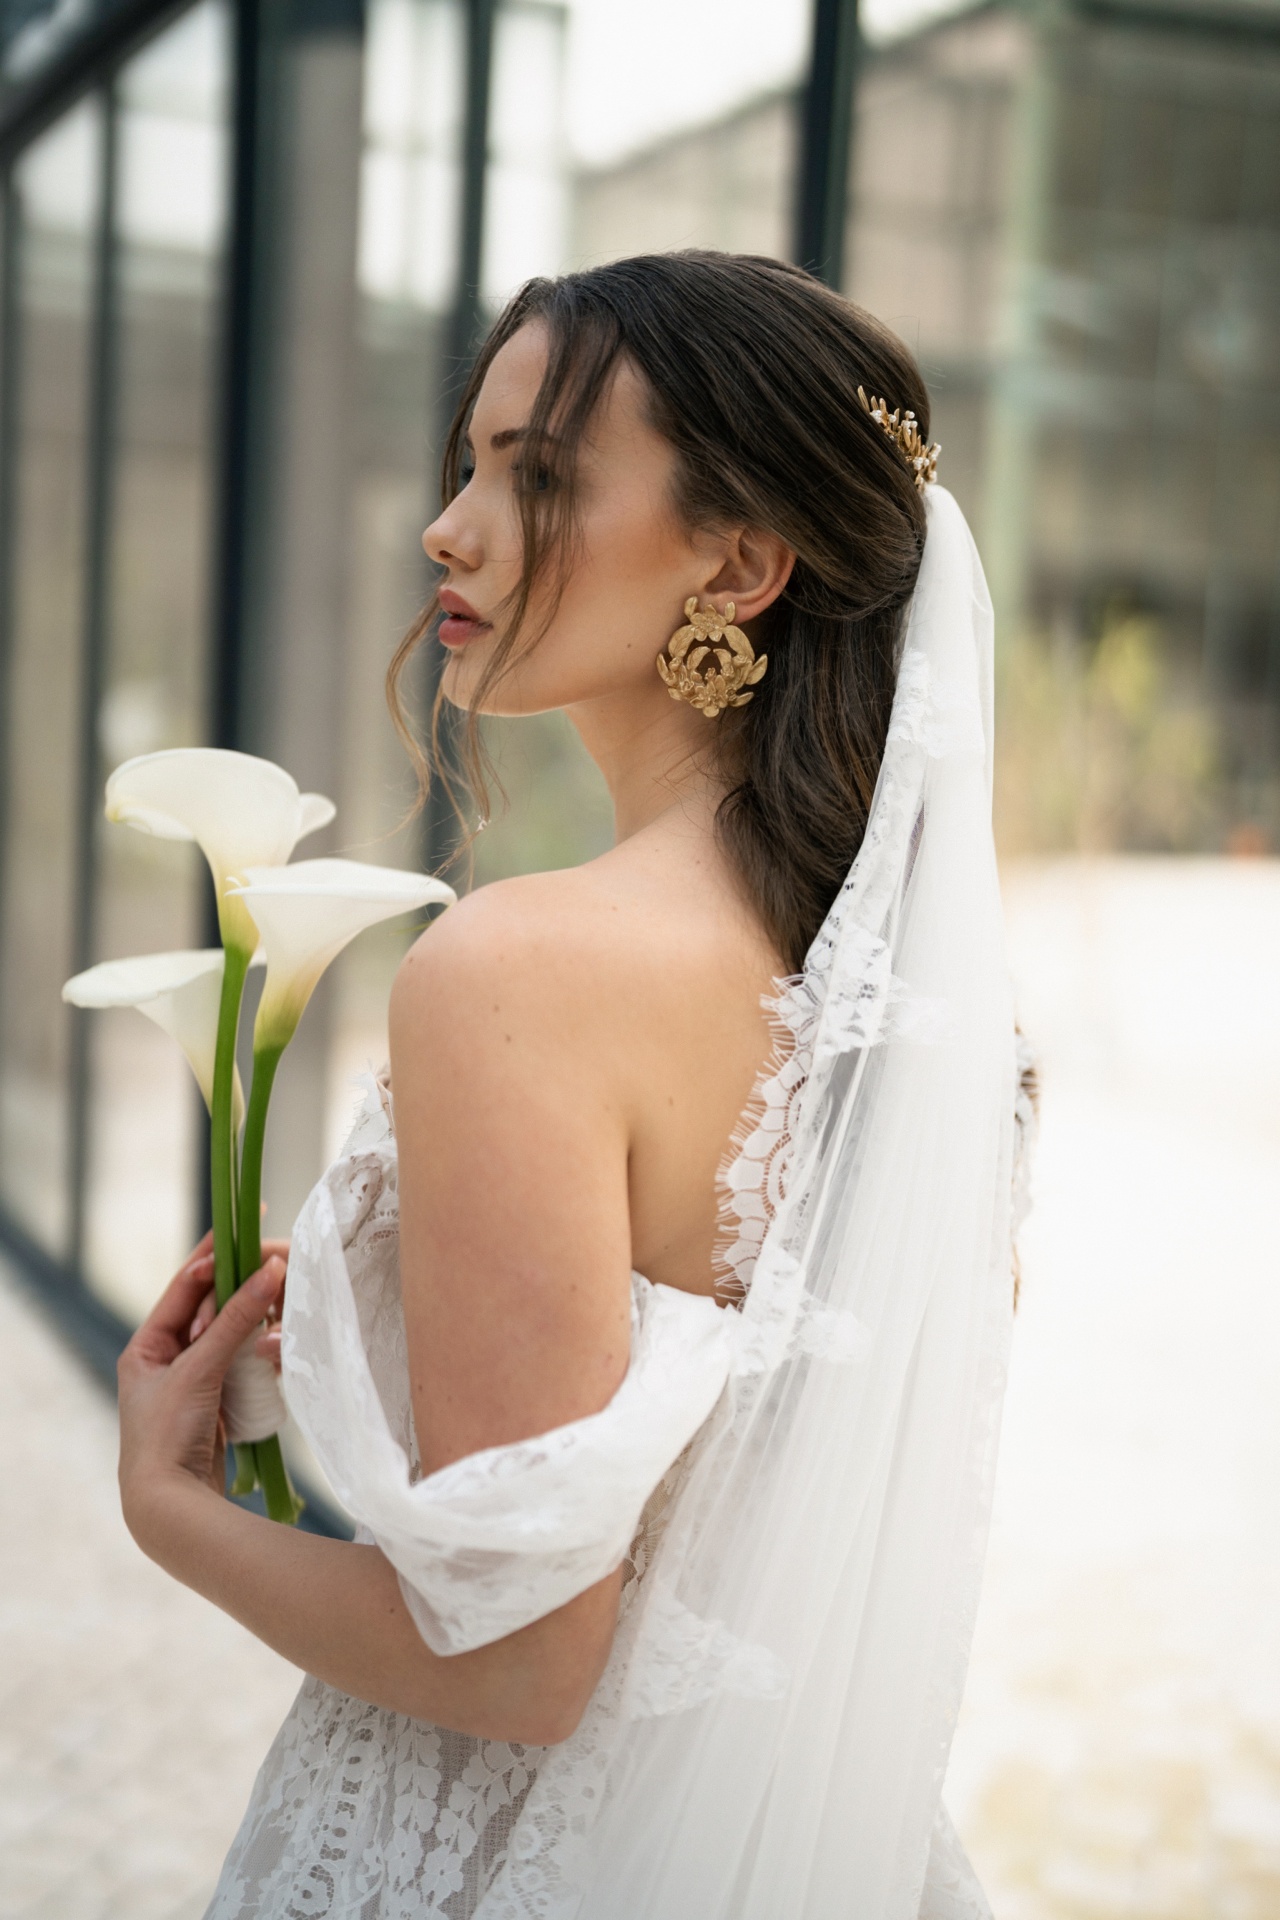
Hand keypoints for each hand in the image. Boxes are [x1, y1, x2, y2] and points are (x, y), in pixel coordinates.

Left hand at [117, 1234, 285, 1539]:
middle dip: (242, 1289)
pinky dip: (260, 1355)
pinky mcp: (217, 1406)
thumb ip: (234, 1320)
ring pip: (231, 1336)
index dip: (215, 1253)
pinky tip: (278, 1349)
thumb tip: (269, 1269)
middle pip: (210, 1308)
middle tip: (279, 1265)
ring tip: (282, 1307)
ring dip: (254, 1323)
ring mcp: (193, 1384)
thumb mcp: (198, 1370)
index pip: (184, 1285)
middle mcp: (166, 1362)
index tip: (246, 1223)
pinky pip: (243, 1366)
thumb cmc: (167, 1437)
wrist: (170, 1508)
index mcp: (146, 1347)